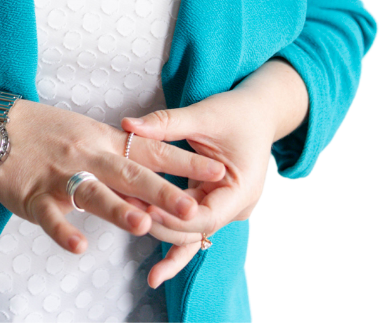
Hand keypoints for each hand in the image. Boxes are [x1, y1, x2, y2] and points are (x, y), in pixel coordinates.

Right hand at [0, 98, 225, 255]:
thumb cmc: (47, 133)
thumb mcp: (88, 137)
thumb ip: (120, 160)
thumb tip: (157, 186)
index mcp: (105, 139)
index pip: (153, 149)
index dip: (185, 161)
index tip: (219, 170)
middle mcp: (88, 154)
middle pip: (131, 173)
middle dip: (163, 191)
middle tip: (193, 208)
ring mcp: (60, 174)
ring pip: (94, 192)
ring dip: (118, 208)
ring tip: (144, 224)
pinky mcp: (33, 195)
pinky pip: (51, 215)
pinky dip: (65, 230)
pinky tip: (80, 246)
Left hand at [119, 83, 275, 289]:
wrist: (260, 111)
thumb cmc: (236, 111)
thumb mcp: (204, 114)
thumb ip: (166, 123)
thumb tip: (127, 126)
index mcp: (242, 187)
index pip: (207, 216)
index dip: (176, 217)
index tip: (145, 207)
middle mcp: (238, 206)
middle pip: (199, 229)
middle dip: (165, 227)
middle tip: (128, 220)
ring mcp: (227, 208)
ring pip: (196, 234)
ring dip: (171, 243)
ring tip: (151, 276)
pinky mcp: (214, 203)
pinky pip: (194, 226)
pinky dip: (177, 238)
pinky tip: (159, 270)